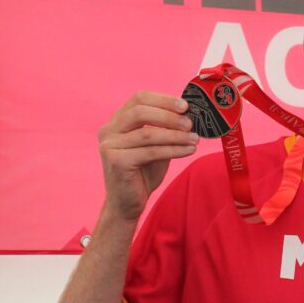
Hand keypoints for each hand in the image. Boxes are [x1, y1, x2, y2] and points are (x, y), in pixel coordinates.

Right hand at [97, 91, 198, 223]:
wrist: (127, 204)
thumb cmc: (142, 173)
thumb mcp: (155, 145)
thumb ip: (165, 129)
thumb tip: (190, 115)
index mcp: (117, 121)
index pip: (139, 99)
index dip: (163, 99)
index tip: (185, 105)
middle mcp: (109, 130)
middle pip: (140, 111)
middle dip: (169, 115)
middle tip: (190, 123)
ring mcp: (109, 145)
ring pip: (147, 133)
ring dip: (175, 135)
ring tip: (194, 138)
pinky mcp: (116, 161)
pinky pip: (150, 151)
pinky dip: (173, 149)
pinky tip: (188, 150)